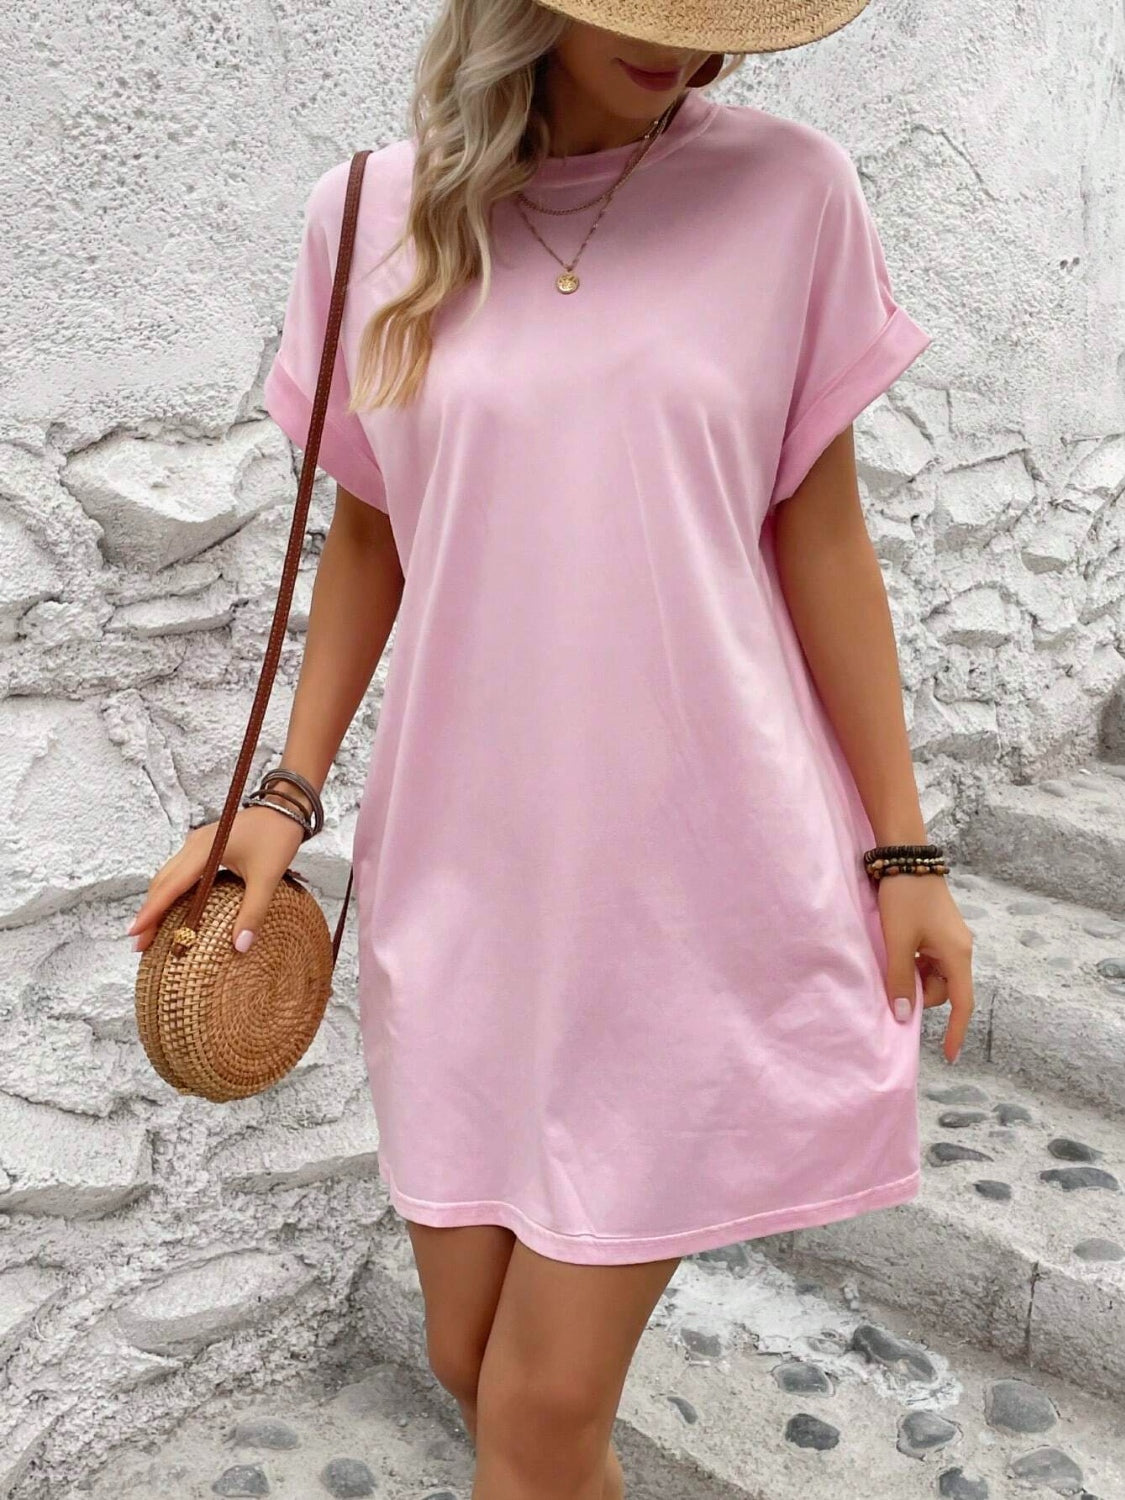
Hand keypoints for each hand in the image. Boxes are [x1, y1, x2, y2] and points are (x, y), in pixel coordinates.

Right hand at [126, 805, 306, 954]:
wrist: (286, 806)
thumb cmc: (277, 837)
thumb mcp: (268, 877)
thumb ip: (253, 912)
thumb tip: (240, 947)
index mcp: (204, 851)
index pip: (170, 886)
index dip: (151, 912)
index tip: (134, 934)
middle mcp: (193, 846)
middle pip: (162, 882)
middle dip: (149, 912)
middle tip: (140, 943)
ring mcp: (197, 844)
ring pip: (168, 875)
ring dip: (158, 902)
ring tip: (151, 930)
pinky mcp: (204, 846)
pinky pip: (179, 871)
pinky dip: (171, 891)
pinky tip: (174, 908)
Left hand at [877, 873, 974, 1063]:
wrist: (906, 857)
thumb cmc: (904, 899)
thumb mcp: (897, 941)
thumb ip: (900, 979)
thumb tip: (904, 1016)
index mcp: (957, 954)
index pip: (962, 1003)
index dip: (956, 1031)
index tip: (949, 1056)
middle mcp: (960, 949)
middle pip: (945, 990)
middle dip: (921, 993)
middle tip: (893, 976)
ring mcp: (951, 939)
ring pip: (935, 975)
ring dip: (915, 976)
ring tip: (893, 955)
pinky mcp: (940, 930)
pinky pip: (930, 959)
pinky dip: (915, 962)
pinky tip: (897, 948)